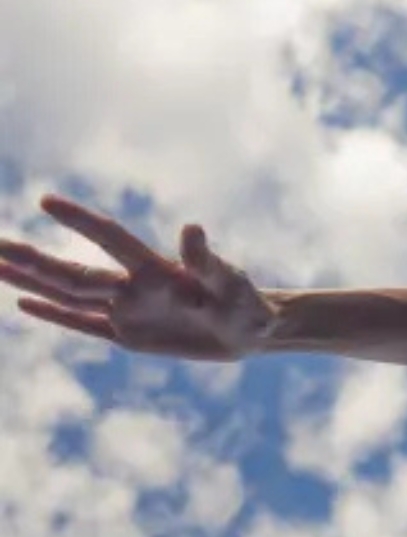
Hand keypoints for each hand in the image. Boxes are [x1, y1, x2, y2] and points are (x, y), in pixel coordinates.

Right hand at [0, 194, 277, 361]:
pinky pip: (84, 324)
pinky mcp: (128, 335)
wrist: (252, 330)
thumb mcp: (231, 286)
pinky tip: (24, 301)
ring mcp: (127, 310)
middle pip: (74, 273)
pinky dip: (54, 314)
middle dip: (33, 259)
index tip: (46, 201)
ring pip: (69, 296)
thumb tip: (192, 228)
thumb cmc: (247, 303)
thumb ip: (208, 261)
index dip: (81, 222)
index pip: (111, 239)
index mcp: (157, 270)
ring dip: (32, 281)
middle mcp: (133, 286)